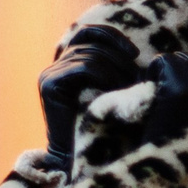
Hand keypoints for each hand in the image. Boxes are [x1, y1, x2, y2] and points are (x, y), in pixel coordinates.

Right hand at [37, 25, 140, 163]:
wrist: (80, 156)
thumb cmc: (103, 124)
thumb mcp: (111, 89)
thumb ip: (113, 67)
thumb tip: (136, 48)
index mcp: (68, 62)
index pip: (88, 32)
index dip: (112, 36)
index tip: (135, 53)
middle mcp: (55, 65)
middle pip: (92, 44)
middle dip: (120, 59)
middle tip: (137, 78)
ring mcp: (49, 74)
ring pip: (91, 56)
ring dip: (116, 70)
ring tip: (129, 87)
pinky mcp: (49, 84)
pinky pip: (84, 67)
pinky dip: (105, 75)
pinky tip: (115, 89)